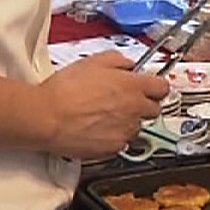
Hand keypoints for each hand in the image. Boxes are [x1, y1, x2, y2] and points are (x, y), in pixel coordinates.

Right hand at [39, 52, 168, 160]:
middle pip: (154, 109)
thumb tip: (129, 65)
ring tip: (102, 115)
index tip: (149, 87)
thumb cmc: (65, 90)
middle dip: (142, 105)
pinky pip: (121, 142)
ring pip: (137, 127)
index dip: (155, 86)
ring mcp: (126, 131)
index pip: (163, 88)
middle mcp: (135, 110)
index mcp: (134, 86)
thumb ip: (119, 61)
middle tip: (123, 101)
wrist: (46, 117)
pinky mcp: (113, 149)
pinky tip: (95, 128)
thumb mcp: (94, 61)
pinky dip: (112, 136)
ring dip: (126, 121)